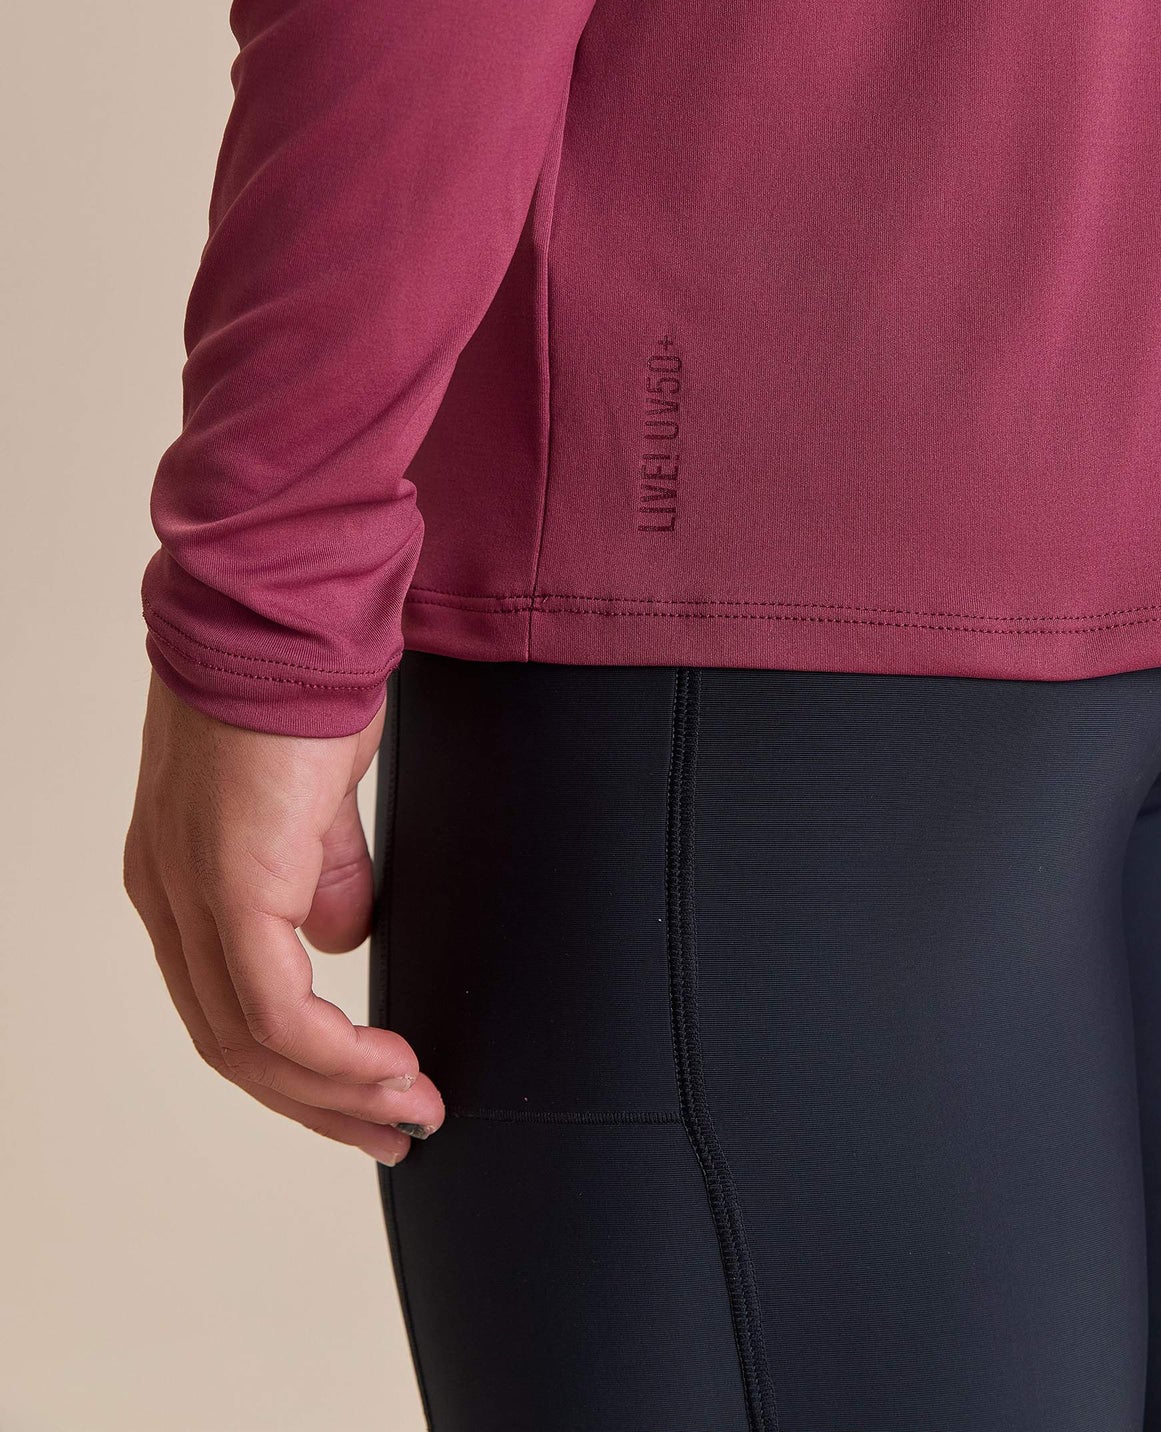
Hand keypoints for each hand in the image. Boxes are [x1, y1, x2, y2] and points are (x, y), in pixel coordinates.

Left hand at [123, 668, 443, 1163]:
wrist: (289, 612)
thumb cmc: (302, 679)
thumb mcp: (315, 796)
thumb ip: (325, 871)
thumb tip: (344, 939)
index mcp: (181, 872)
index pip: (225, 1004)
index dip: (294, 1066)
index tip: (366, 1094)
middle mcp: (169, 892)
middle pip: (231, 1044)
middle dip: (319, 1103)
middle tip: (391, 1132)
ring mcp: (190, 891)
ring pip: (250, 1042)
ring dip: (336, 1092)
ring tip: (407, 1108)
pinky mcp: (230, 883)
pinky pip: (276, 1009)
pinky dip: (335, 1054)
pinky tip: (388, 1063)